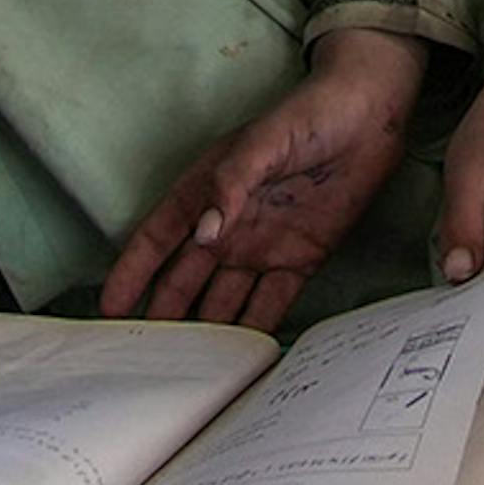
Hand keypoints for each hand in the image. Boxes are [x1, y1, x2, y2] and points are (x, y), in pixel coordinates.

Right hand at [107, 29, 426, 327]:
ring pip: (223, 299)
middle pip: (185, 280)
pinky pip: (270, 302)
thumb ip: (232, 184)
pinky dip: (256, 328)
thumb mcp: (265, 141)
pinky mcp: (299, 259)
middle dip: (164, 314)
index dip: (133, 272)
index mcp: (207, 193)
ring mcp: (262, 247)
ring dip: (207, 329)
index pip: (158, 239)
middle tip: (143, 357)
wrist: (372, 118)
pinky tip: (241, 358)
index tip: (111, 307)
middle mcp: (228, 227)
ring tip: (188, 369)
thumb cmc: (310, 115)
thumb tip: (203, 235)